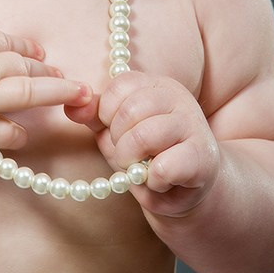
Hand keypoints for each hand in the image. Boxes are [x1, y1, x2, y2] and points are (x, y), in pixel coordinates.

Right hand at [0, 0, 91, 150]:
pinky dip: (19, 134)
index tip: (41, 52)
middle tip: (72, 78)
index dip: (27, 46)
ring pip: (28, 93)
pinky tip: (26, 134)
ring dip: (56, 93)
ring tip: (77, 95)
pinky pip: (5, 132)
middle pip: (25, 66)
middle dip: (50, 70)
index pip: (8, 41)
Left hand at [66, 71, 219, 215]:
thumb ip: (94, 115)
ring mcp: (193, 124)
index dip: (107, 116)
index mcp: (155, 84)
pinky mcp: (202, 156)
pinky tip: (160, 180)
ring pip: (143, 137)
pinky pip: (163, 166)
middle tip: (129, 157)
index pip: (118, 87)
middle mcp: (177, 96)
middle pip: (128, 112)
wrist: (186, 188)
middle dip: (119, 143)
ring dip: (133, 163)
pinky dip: (153, 180)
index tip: (117, 133)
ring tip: (141, 169)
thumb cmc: (148, 155)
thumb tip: (71, 104)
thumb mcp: (116, 131)